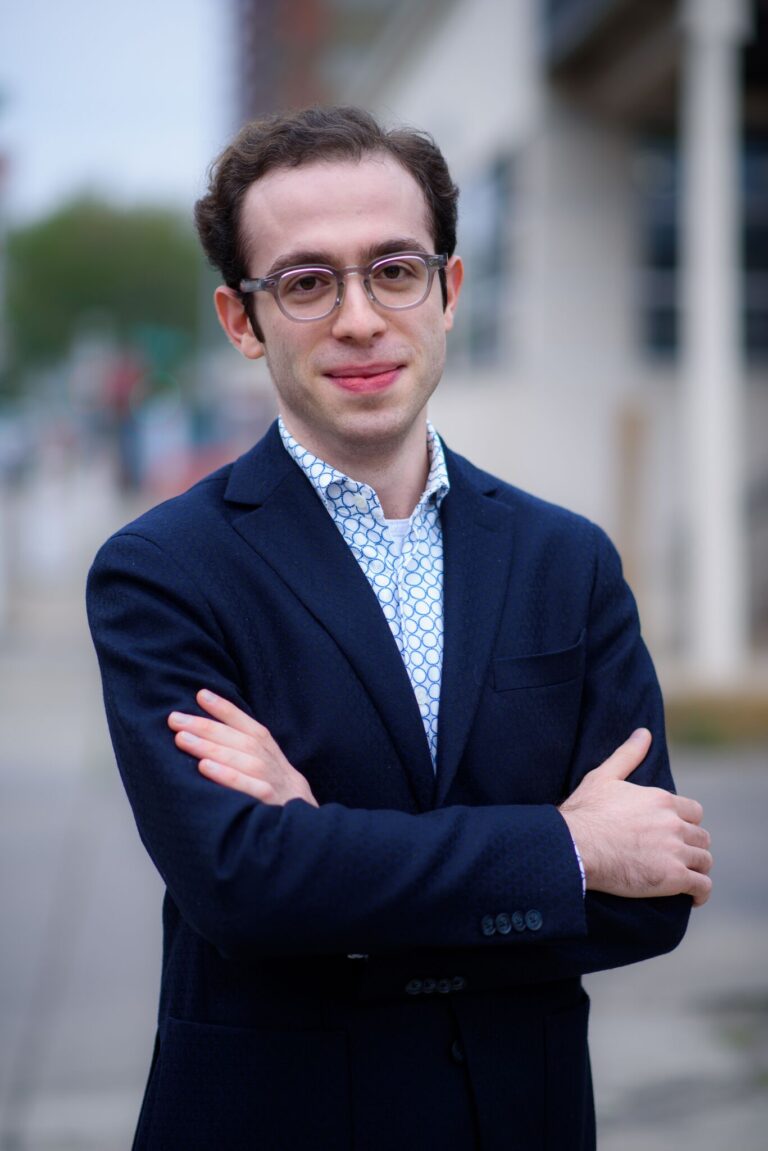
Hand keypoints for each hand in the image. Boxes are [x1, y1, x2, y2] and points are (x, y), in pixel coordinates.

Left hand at [168, 690, 318, 806]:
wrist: (303, 821)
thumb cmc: (273, 787)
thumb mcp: (265, 762)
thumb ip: (242, 745)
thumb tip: (205, 727)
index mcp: (267, 748)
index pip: (246, 724)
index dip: (225, 708)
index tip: (201, 695)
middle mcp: (269, 760)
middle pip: (238, 739)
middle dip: (205, 727)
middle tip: (175, 719)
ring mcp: (270, 780)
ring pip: (241, 759)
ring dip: (210, 747)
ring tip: (182, 739)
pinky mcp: (269, 802)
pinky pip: (248, 787)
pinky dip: (227, 776)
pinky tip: (204, 767)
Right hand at [559, 729, 711, 905]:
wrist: (574, 847)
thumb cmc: (584, 813)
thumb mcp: (603, 776)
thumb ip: (628, 754)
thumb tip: (644, 733)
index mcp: (661, 800)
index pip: (693, 811)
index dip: (686, 822)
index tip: (675, 832)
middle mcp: (674, 824)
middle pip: (700, 836)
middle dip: (692, 846)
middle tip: (678, 856)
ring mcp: (675, 851)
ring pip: (704, 860)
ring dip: (697, 868)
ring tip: (686, 877)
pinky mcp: (673, 878)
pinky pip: (702, 886)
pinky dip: (700, 892)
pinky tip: (692, 897)